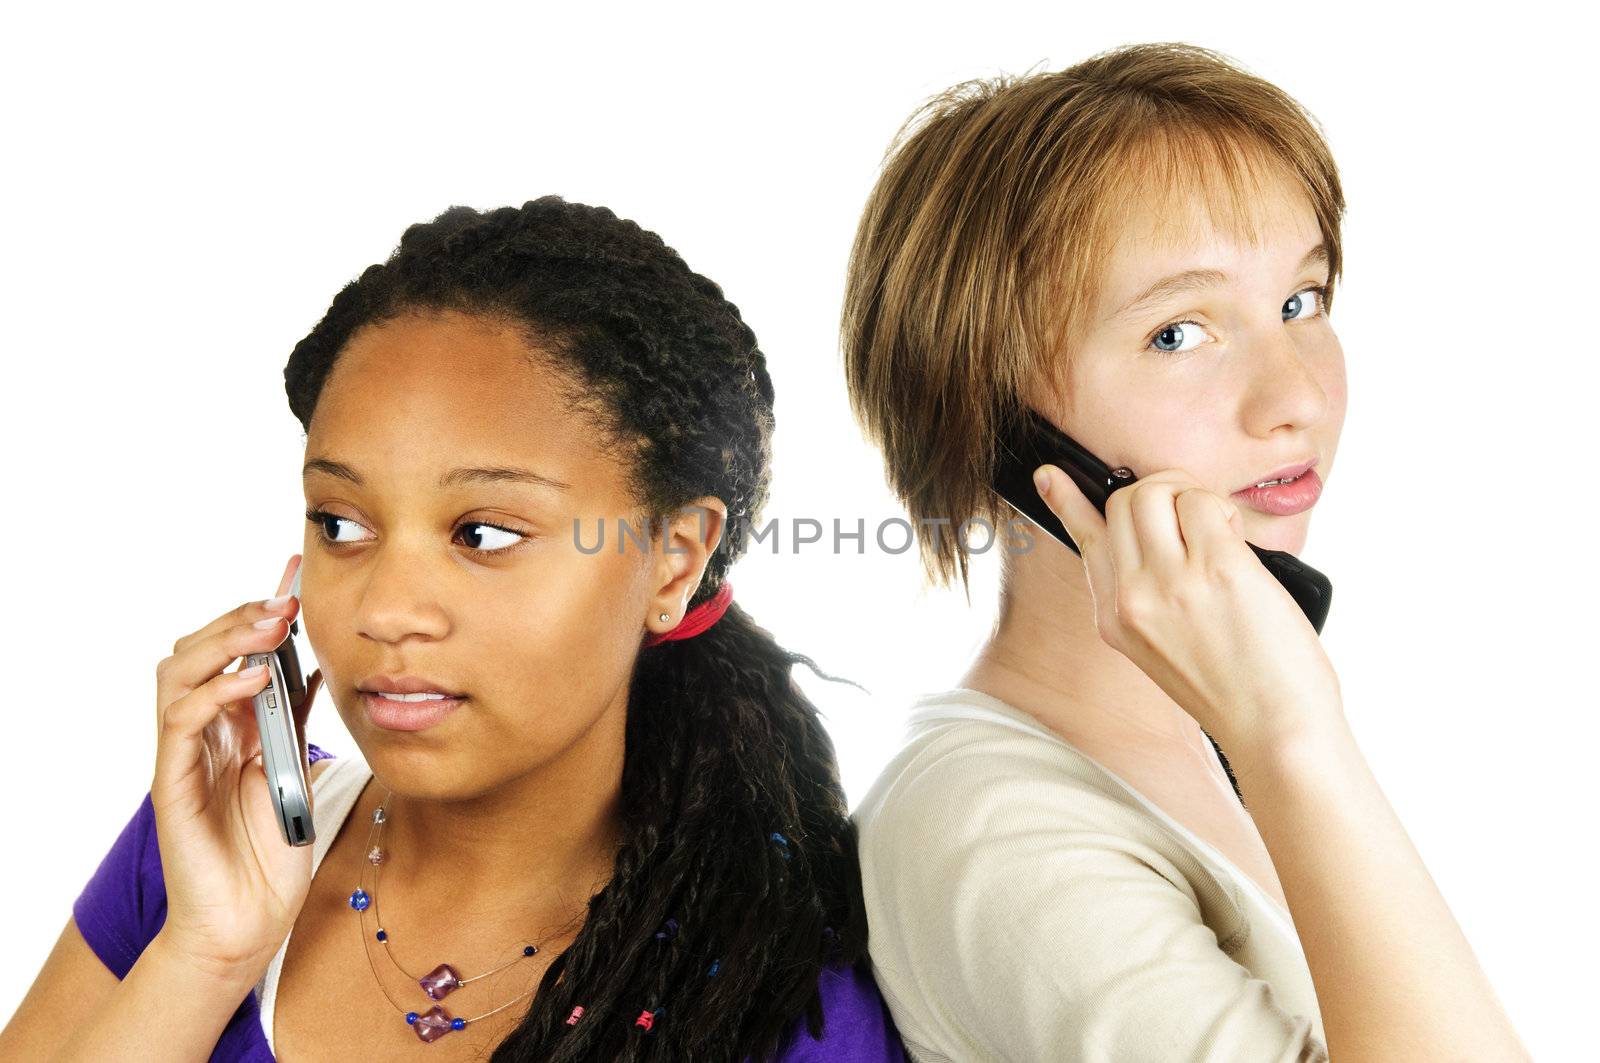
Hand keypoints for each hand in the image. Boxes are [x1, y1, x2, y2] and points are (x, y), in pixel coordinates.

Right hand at [149, 553, 324, 977]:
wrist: (248, 921)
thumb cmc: (270, 851)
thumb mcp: (297, 768)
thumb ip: (294, 720)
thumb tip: (315, 665)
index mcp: (229, 724)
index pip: (231, 651)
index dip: (258, 610)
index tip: (296, 573)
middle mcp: (200, 732)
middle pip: (194, 649)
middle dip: (239, 617)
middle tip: (285, 600)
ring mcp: (182, 756)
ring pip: (177, 672)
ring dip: (225, 641)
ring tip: (270, 626)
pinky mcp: (171, 784)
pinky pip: (180, 721)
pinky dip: (214, 691)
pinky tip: (250, 679)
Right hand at [1032, 464, 1341, 756]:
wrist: (1277, 731)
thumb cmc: (1238, 691)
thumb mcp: (1164, 649)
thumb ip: (1146, 594)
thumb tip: (1161, 529)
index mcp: (1114, 620)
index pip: (1084, 541)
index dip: (1069, 502)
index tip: (1050, 475)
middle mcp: (1131, 600)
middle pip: (1124, 502)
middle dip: (1163, 490)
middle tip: (1197, 514)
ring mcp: (1171, 584)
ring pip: (1158, 490)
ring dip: (1193, 494)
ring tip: (1219, 531)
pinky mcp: (1218, 571)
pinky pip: (1205, 504)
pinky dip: (1224, 511)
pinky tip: (1239, 542)